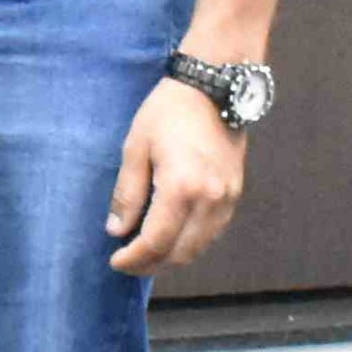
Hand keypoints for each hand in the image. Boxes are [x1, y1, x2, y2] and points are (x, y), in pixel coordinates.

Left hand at [107, 78, 245, 274]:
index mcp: (181, 188)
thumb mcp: (136, 148)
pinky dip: (191, 242)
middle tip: (128, 262)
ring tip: (147, 253)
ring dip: (172, 257)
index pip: (156, 242)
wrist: (214, 87)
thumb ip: (126, 193)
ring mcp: (227, 199)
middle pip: (180, 253)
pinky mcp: (236, 193)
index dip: (134, 259)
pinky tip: (173, 236)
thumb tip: (117, 230)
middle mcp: (209, 200)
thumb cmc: (168, 112)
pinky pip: (213, 232)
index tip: (115, 262)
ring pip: (200, 247)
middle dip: (151, 264)